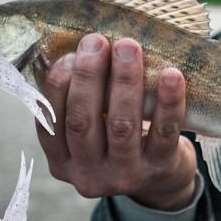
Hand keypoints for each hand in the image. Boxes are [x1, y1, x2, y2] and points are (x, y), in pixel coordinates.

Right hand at [35, 33, 196, 209]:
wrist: (162, 178)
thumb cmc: (118, 140)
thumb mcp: (91, 130)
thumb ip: (79, 100)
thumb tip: (79, 47)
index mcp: (62, 161)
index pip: (50, 123)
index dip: (57, 86)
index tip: (69, 54)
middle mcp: (88, 174)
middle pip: (82, 122)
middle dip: (88, 76)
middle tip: (96, 41)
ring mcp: (124, 175)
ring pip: (121, 125)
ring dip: (124, 81)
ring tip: (128, 47)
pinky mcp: (159, 169)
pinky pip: (163, 133)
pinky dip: (167, 102)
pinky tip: (170, 75)